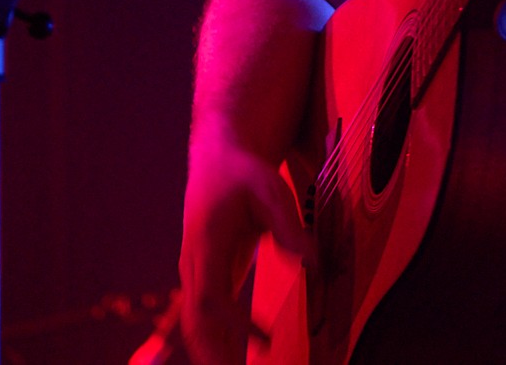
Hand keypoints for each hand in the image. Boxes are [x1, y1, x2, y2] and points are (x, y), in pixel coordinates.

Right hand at [179, 140, 309, 364]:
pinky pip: (207, 318)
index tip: (261, 342)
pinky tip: (243, 359)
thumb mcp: (269, 190)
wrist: (217, 160)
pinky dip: (220, 342)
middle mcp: (195, 265)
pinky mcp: (208, 278)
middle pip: (195, 321)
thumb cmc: (243, 173)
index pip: (210, 296)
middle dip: (214, 353)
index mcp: (206, 245)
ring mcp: (198, 274)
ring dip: (216, 353)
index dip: (231, 323)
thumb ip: (287, 226)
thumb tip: (311, 262)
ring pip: (197, 324)